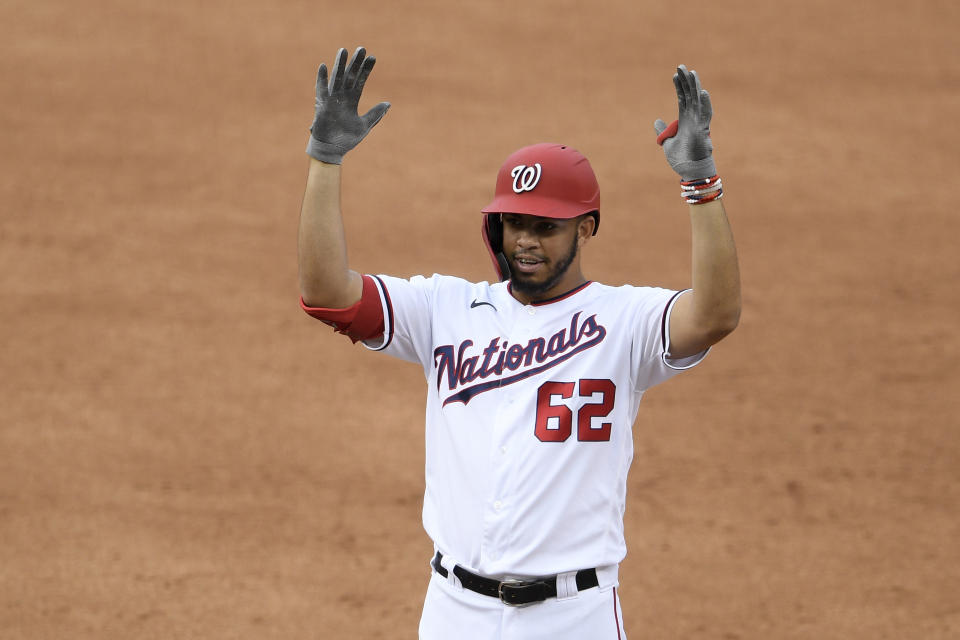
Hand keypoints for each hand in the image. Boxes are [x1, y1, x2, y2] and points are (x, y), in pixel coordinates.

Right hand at [306, 47, 390, 163]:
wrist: (333, 150)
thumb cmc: (347, 139)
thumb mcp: (365, 126)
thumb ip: (375, 114)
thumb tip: (388, 104)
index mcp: (352, 100)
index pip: (360, 81)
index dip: (366, 70)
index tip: (373, 57)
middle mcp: (342, 97)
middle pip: (349, 75)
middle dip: (355, 63)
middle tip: (362, 48)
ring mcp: (332, 100)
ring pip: (337, 78)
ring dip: (340, 65)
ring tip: (344, 51)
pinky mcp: (323, 106)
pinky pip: (321, 90)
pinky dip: (321, 79)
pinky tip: (323, 66)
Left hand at [654, 65, 715, 180]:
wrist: (689, 171)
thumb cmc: (681, 158)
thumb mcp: (666, 142)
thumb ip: (663, 130)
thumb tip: (656, 121)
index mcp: (685, 120)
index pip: (682, 98)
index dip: (679, 86)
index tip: (675, 74)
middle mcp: (693, 118)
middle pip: (690, 95)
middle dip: (686, 81)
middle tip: (681, 66)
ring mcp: (698, 123)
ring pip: (697, 101)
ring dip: (694, 87)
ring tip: (691, 72)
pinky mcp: (702, 131)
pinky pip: (705, 115)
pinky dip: (705, 103)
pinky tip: (703, 92)